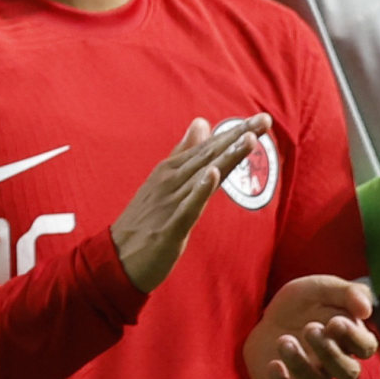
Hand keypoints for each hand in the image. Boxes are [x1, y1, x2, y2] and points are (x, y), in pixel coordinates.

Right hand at [112, 114, 273, 292]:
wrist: (115, 259)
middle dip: (237, 137)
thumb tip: (201, 123)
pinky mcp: (170, 228)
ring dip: (224, 157)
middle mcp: (170, 182)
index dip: (235, 132)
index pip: (208, 148)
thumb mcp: (163, 180)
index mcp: (170, 171)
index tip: (261, 119)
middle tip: (263, 120)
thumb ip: (183, 153)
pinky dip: (200, 190)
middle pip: (209, 156)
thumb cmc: (142, 220)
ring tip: (248, 139)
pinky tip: (211, 174)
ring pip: (202, 176)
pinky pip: (187, 207)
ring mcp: (169, 203)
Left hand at [244, 274, 378, 378]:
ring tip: (285, 340)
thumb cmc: (303, 303)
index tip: (335, 322)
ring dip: (302, 366)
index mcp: (349, 339)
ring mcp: (310, 378)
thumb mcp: (322, 288)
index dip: (356, 338)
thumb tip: (367, 309)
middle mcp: (333, 363)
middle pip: (347, 373)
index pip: (367, 348)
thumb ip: (347, 292)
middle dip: (330, 352)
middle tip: (309, 327)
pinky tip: (273, 365)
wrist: (268, 316)